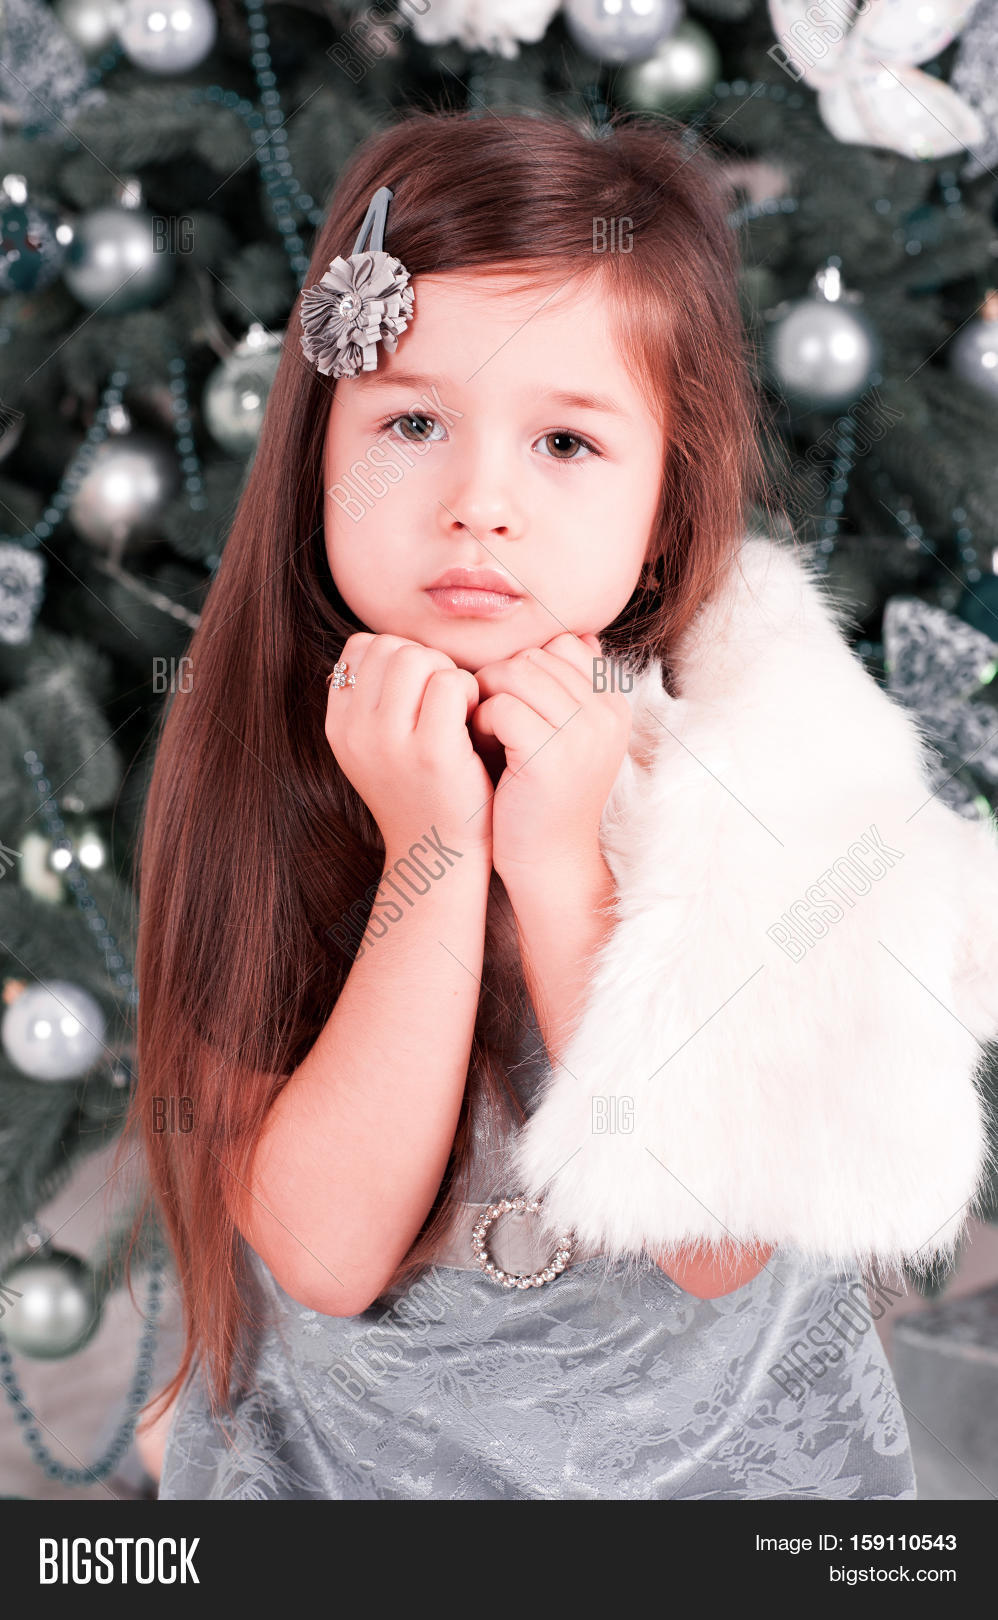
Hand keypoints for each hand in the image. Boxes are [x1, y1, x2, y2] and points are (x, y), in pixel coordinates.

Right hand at [324, 632, 493, 863]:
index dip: (398, 657)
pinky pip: (451, 683)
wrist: (440, 853)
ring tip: (457, 711)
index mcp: (339, 726)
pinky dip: (470, 692)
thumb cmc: (421, 789)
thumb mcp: (376, 746)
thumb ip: (372, 699)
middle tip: (444, 701)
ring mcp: (390, 743)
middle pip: (390, 646)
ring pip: (418, 657)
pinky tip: (474, 722)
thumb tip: (379, 646)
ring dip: (447, 674)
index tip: (418, 693)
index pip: (360, 647)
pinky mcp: (433, 753)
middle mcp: (355, 733)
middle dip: (426, 661)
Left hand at [469, 632, 630, 877]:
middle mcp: (604, 714)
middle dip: (500, 682)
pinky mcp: (549, 755)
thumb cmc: (543, 794)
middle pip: (532, 657)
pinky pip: (500, 707)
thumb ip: (568, 687)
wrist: (549, 861)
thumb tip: (572, 633)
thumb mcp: (567, 735)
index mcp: (613, 705)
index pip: (562, 645)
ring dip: (487, 699)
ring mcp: (581, 734)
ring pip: (514, 674)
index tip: (515, 704)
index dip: (525, 668)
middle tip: (492, 722)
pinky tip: (484, 748)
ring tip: (487, 733)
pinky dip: (481, 723)